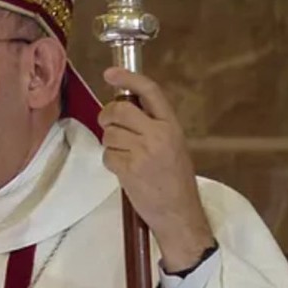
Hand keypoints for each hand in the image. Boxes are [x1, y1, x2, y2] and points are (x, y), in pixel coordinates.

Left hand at [99, 67, 214, 272]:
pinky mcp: (129, 170)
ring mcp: (142, 152)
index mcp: (172, 125)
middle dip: (107, 115)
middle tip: (109, 124)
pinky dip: (111, 161)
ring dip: (110, 143)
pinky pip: (107, 156)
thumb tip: (124, 107)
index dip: (128, 78)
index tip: (110, 73)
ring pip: (109, 134)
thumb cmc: (176, 180)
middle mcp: (158, 134)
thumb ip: (153, 125)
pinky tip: (124, 170)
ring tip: (124, 155)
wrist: (179, 213)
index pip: (149, 91)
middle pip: (119, 109)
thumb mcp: (174, 145)